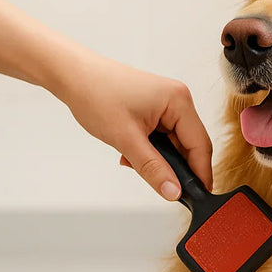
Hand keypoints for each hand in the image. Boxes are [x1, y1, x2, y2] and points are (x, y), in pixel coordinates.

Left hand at [56, 55, 212, 199]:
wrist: (71, 74)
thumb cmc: (95, 93)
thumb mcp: (125, 139)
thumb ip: (152, 168)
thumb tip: (173, 192)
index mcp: (179, 101)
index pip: (200, 145)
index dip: (200, 174)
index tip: (196, 196)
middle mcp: (178, 100)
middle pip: (189, 146)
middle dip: (173, 167)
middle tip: (160, 185)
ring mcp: (167, 103)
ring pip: (174, 144)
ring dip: (157, 158)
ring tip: (131, 160)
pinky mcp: (155, 108)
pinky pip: (163, 137)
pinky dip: (149, 149)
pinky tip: (130, 151)